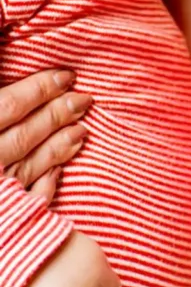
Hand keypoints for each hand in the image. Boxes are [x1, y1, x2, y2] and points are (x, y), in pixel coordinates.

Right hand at [0, 70, 91, 203]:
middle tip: (85, 99)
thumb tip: (19, 73)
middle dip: (58, 114)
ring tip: (82, 130)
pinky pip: (27, 198)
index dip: (39, 89)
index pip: (9, 106)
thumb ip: (2, 103)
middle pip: (25, 135)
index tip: (68, 76)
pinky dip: (45, 184)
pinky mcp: (5, 214)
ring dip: (59, 146)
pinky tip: (59, 172)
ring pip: (29, 165)